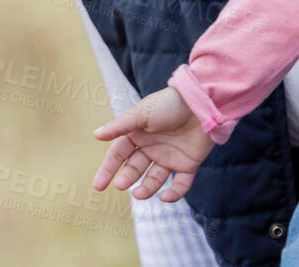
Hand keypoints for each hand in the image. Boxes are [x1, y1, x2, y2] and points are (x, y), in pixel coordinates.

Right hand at [92, 87, 214, 203]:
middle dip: (127, 178)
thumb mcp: (141, 113)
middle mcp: (152, 147)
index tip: (98, 186)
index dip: (108, 169)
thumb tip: (96, 135)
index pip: (118, 155)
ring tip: (139, 193)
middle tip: (122, 185)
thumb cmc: (169, 103)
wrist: (202, 101)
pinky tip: (166, 197)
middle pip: (135, 168)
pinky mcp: (188, 164)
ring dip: (146, 188)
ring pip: (155, 179)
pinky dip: (174, 194)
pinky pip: (180, 184)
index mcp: (138, 134)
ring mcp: (170, 157)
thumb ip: (119, 126)